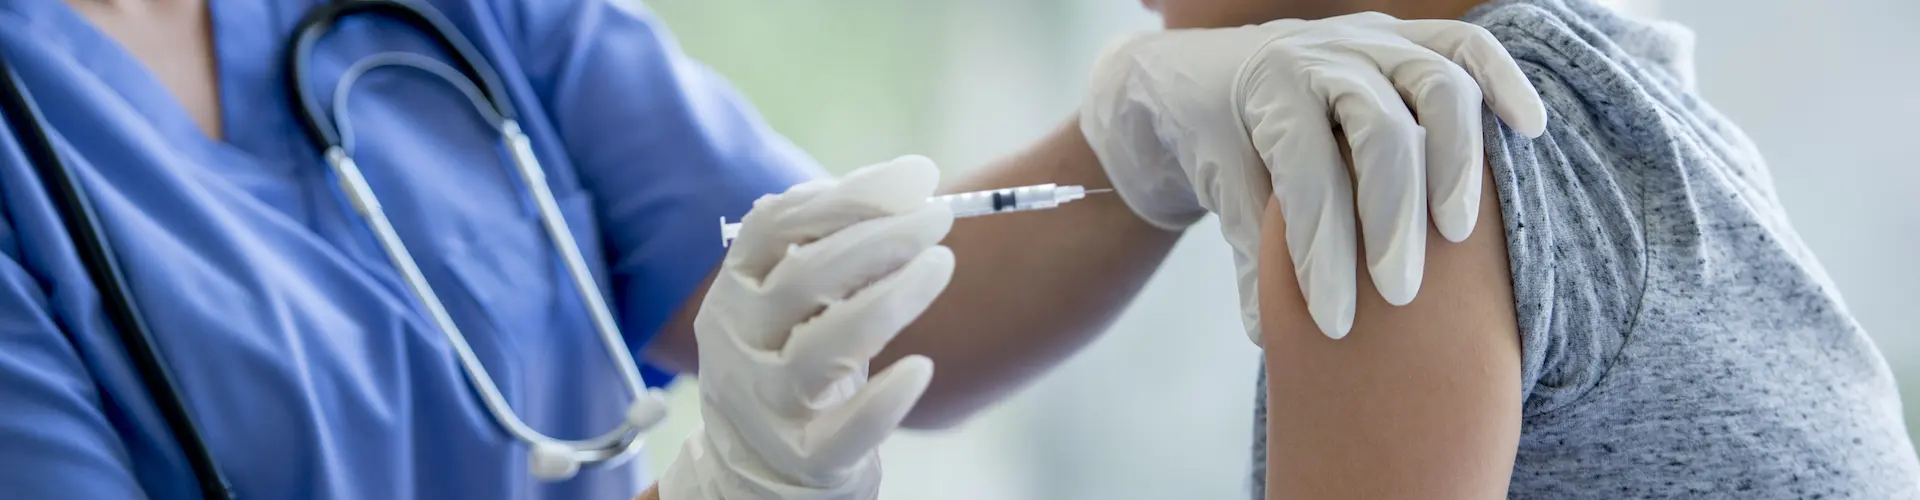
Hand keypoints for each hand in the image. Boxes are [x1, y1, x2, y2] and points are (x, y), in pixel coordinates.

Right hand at [657, 156, 953, 499]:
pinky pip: (844, 431)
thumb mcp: (799, 300)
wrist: (756, 467)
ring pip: (822, 348)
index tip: (918, 177)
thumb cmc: (795, 359)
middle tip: (940, 219)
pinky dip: (884, 400)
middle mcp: (738, 341)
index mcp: (736, 288)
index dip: (848, 195)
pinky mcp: (802, 457)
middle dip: (879, 238)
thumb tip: (909, 183)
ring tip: (941, 265)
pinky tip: (921, 369)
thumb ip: (839, 244)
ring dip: (890, 299)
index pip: (776, 225)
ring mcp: (765, 403)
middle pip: (804, 278)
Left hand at [1080, 12, 1546, 339]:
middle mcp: (1322, 55)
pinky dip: (1503, 82)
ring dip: (1455, 164)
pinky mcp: (1406, 37)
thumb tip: (1265, 331)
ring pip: (1437, 86)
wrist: (1210, 76)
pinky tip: (1528, 128)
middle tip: (1399, 294)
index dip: (1323, 254)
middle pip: (1381, 133)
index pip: (1307, 176)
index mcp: (1267, 93)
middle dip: (1393, 220)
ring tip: (1456, 234)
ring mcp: (1370, 38)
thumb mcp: (1221, 190)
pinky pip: (1467, 47)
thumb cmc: (1222, 143)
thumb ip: (1249, 252)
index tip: (1334, 323)